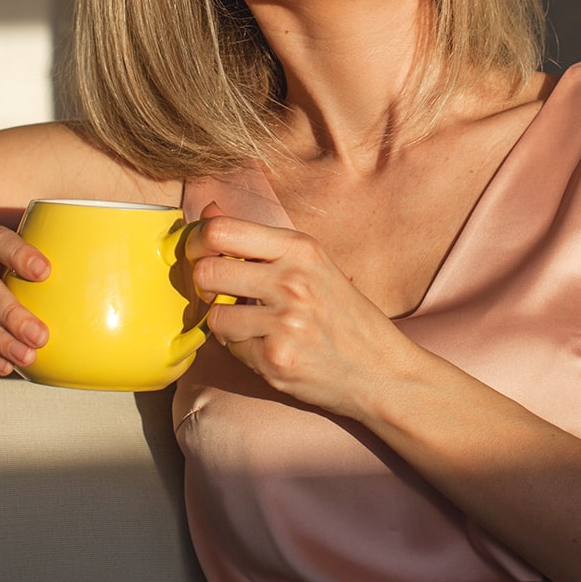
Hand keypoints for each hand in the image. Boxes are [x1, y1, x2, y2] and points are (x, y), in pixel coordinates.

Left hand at [182, 202, 404, 414]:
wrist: (382, 370)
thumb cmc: (344, 315)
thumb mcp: (310, 263)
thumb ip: (257, 239)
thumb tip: (208, 210)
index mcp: (300, 249)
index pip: (223, 231)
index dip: (198, 242)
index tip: (200, 254)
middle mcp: (293, 281)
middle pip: (207, 272)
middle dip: (205, 285)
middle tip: (221, 294)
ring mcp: (285, 322)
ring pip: (215, 315)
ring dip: (227, 322)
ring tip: (255, 325)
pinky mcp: (277, 358)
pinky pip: (231, 348)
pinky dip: (243, 349)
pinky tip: (270, 347)